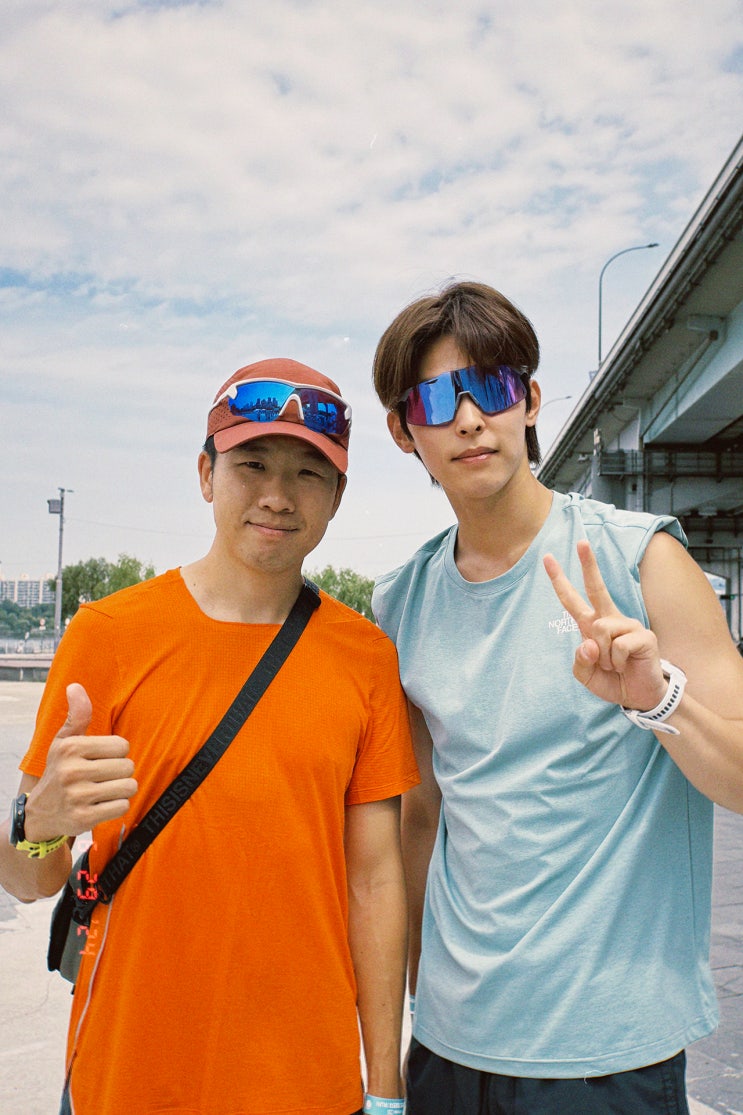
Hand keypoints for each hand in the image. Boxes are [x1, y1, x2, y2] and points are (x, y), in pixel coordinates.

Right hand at [24, 683, 137, 840]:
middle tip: (103, 776)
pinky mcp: (84, 819)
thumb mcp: (64, 741)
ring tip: (105, 789)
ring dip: (122, 789)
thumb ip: (77, 715)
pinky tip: (102, 804)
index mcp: (71, 747)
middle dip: (121, 772)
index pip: (122, 745)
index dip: (117, 752)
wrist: (41, 813)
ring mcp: (78, 797)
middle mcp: (72, 771)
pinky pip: (122, 806)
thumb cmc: (60, 770)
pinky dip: (117, 806)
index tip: (101, 758)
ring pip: (129, 787)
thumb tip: (75, 686)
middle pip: (128, 766)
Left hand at [543, 540, 666, 710]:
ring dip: (603, 656)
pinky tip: (626, 665)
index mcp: (592, 625)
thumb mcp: (586, 674)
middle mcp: (610, 620)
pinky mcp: (643, 636)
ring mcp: (627, 625)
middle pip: (596, 587)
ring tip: (614, 665)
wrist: (639, 696)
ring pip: (600, 630)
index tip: (548, 559)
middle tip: (581, 541)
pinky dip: (616, 662)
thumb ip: (580, 660)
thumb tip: (589, 643)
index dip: (559, 580)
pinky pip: (617, 646)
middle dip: (588, 564)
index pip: (572, 600)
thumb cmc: (612, 680)